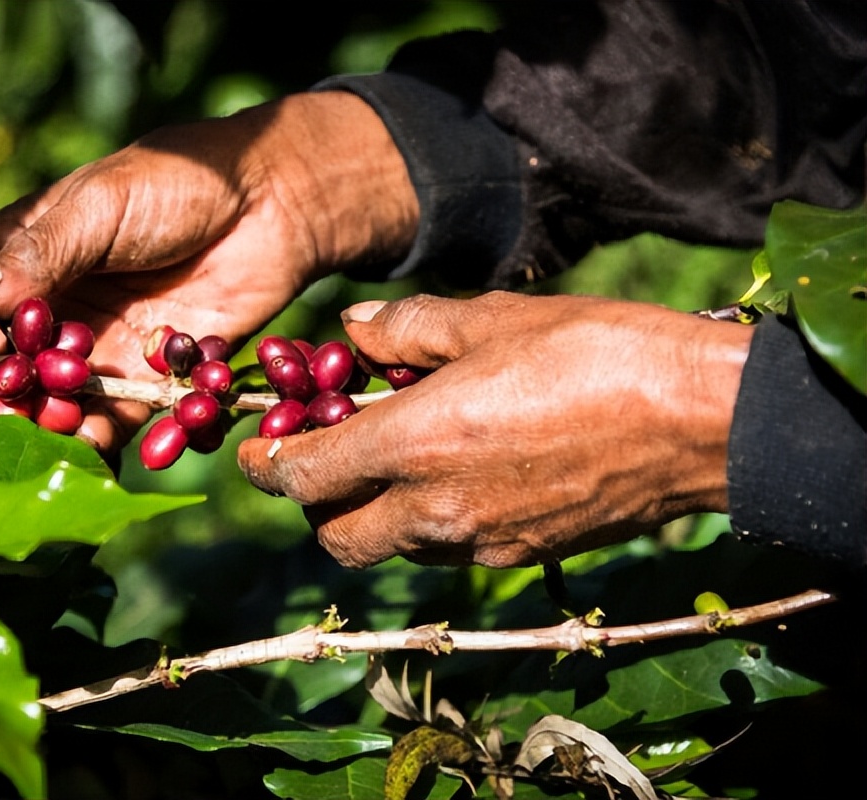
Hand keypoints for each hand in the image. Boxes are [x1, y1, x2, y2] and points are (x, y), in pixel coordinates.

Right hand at [0, 91, 416, 451]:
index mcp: (21, 253)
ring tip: (42, 430)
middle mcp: (48, 308)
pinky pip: (114, 423)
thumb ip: (40, 254)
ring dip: (38, 423)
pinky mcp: (145, 382)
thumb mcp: (100, 205)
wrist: (274, 205)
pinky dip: (101, 441)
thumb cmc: (177, 183)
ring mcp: (94, 349)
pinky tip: (91, 451)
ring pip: (46, 402)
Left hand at [237, 292, 754, 567]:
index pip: (304, 476)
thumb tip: (351, 331)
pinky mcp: (521, 556)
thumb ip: (405, 328)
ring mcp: (480, 542)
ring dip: (372, 515)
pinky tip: (457, 474)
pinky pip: (446, 551)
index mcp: (416, 444)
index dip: (267, 465)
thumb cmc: (595, 353)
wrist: (700, 420)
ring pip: (391, 548)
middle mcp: (437, 509)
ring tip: (396, 459)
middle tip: (326, 456)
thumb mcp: (491, 318)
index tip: (257, 449)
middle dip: (315, 503)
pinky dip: (428, 523)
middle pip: (336, 536)